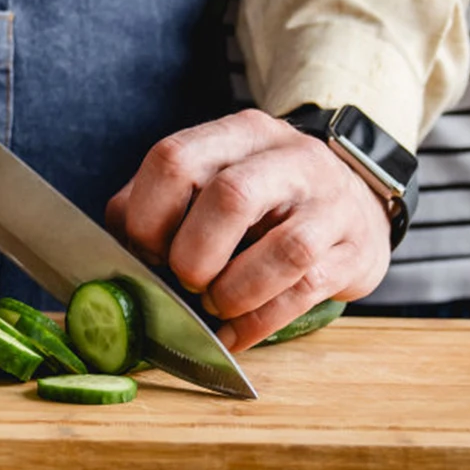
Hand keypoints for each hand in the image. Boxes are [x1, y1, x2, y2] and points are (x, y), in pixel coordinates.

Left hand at [106, 110, 392, 350]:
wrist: (355, 205)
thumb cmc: (267, 202)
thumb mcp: (215, 178)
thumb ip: (158, 201)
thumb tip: (114, 243)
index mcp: (241, 134)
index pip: (176, 159)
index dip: (149, 216)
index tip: (147, 250)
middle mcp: (290, 159)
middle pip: (230, 197)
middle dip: (194, 255)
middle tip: (187, 279)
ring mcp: (329, 205)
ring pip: (284, 250)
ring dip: (234, 292)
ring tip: (217, 305)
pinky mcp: (353, 252)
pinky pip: (306, 292)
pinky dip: (259, 323)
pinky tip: (235, 335)